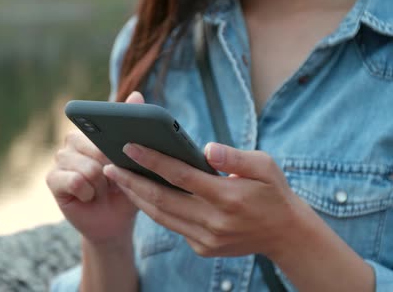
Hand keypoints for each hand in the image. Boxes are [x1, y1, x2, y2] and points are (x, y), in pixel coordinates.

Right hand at [46, 92, 144, 245]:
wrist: (115, 221)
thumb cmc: (127, 187)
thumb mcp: (136, 159)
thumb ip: (134, 127)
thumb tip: (137, 94)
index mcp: (91, 131)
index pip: (99, 124)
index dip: (111, 140)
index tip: (119, 154)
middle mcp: (72, 141)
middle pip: (94, 146)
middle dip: (110, 168)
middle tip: (112, 180)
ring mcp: (60, 159)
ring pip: (88, 167)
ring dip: (101, 184)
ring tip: (101, 190)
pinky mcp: (52, 178)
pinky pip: (75, 181)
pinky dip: (88, 193)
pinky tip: (89, 197)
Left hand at [103, 142, 307, 258]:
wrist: (286, 235)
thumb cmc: (273, 193)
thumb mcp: (265, 166)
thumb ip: (235, 157)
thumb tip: (205, 148)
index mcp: (228, 196)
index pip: (180, 175)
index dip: (152, 160)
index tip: (129, 146)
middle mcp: (214, 221)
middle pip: (162, 199)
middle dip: (131, 181)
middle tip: (109, 165)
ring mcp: (207, 238)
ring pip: (161, 216)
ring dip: (137, 197)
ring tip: (118, 179)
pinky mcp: (203, 248)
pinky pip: (172, 226)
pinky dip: (155, 210)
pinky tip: (142, 195)